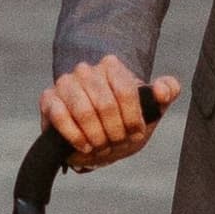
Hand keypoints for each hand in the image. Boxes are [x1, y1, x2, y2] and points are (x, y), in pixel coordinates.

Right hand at [39, 55, 179, 170]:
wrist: (94, 127)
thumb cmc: (123, 116)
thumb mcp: (149, 107)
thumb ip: (165, 92)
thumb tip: (164, 90)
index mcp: (112, 66)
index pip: (126, 90)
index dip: (133, 118)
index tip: (135, 133)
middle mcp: (86, 70)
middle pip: (105, 104)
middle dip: (114, 131)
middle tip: (117, 143)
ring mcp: (65, 83)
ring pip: (83, 111)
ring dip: (96, 136)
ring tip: (102, 147)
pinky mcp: (48, 99)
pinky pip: (60, 116)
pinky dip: (75, 136)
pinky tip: (85, 146)